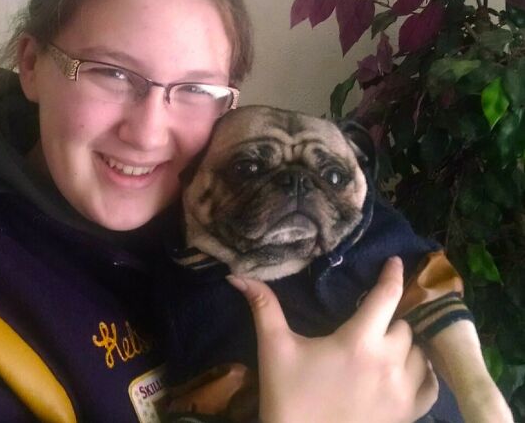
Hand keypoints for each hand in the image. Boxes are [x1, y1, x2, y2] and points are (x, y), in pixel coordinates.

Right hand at [229, 257, 437, 422]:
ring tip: (390, 341)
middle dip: (391, 317)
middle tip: (375, 316)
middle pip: (404, 325)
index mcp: (359, 341)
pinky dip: (424, 373)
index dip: (393, 275)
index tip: (395, 261)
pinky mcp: (408, 416)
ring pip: (420, 353)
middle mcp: (389, 363)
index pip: (387, 296)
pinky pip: (431, 386)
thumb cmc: (288, 397)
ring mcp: (403, 392)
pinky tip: (411, 368)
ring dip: (407, 344)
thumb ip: (263, 306)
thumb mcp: (274, 348)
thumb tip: (237, 275)